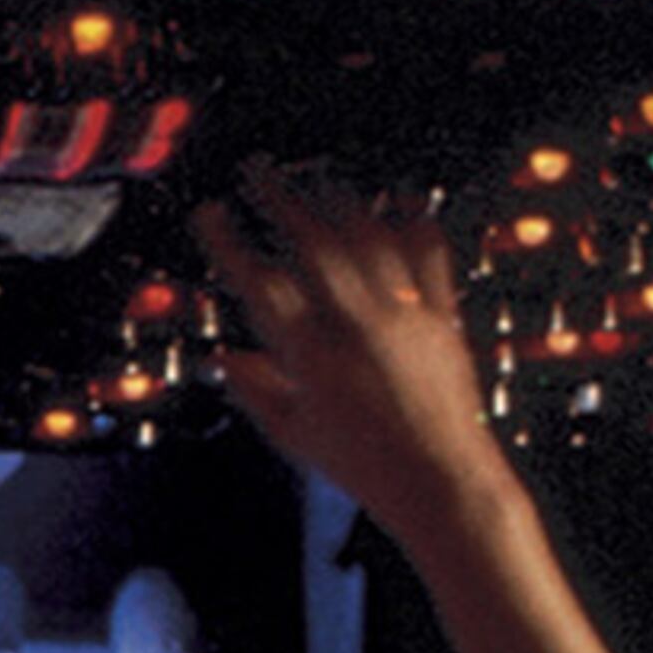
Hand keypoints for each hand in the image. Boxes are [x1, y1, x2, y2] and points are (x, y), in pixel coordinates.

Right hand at [193, 165, 527, 553]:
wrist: (442, 481)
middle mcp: (356, 326)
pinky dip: (412, 225)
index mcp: (310, 356)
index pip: (259, 282)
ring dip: (338, 201)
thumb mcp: (295, 435)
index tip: (211, 214)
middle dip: (279, 198)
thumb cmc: (367, 467)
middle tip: (257, 170)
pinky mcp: (440, 319)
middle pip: (311, 242)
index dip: (229, 242)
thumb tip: (227, 361)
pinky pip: (427, 258)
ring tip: (317, 178)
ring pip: (367, 239)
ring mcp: (402, 317)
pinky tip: (401, 203)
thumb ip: (256, 390)